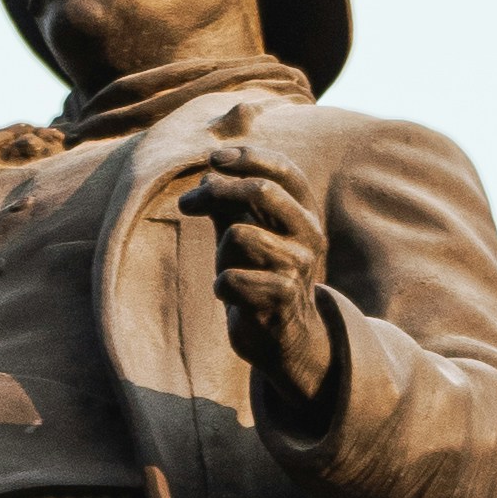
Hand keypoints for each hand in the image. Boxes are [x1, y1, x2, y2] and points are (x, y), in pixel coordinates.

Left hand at [182, 147, 336, 413]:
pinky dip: (221, 286)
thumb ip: (231, 204)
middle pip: (262, 191)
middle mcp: (309, 234)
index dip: (248, 159)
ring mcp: (299, 266)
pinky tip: (234, 298)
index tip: (213, 159)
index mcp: (304, 214)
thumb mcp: (247, 234)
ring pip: (238, 234)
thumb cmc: (259, 278)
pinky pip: (230, 277)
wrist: (282, 338)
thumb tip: (208, 174)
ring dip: (221, 253)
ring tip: (230, 272)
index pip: (284, 170)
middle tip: (187, 203)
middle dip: (218, 190)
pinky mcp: (283, 297)